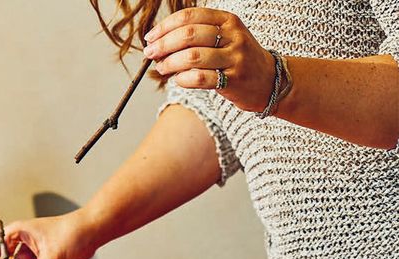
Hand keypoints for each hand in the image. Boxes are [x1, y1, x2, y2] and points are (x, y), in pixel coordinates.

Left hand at [143, 7, 274, 111]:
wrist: (269, 81)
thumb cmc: (237, 58)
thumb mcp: (224, 37)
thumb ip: (196, 36)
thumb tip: (158, 43)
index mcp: (227, 20)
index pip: (190, 17)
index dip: (165, 27)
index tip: (150, 38)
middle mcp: (233, 35)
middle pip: (188, 35)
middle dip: (163, 45)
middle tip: (150, 53)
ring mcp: (235, 57)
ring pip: (193, 56)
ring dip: (170, 63)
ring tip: (161, 68)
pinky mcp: (234, 79)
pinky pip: (201, 78)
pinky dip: (184, 79)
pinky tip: (178, 79)